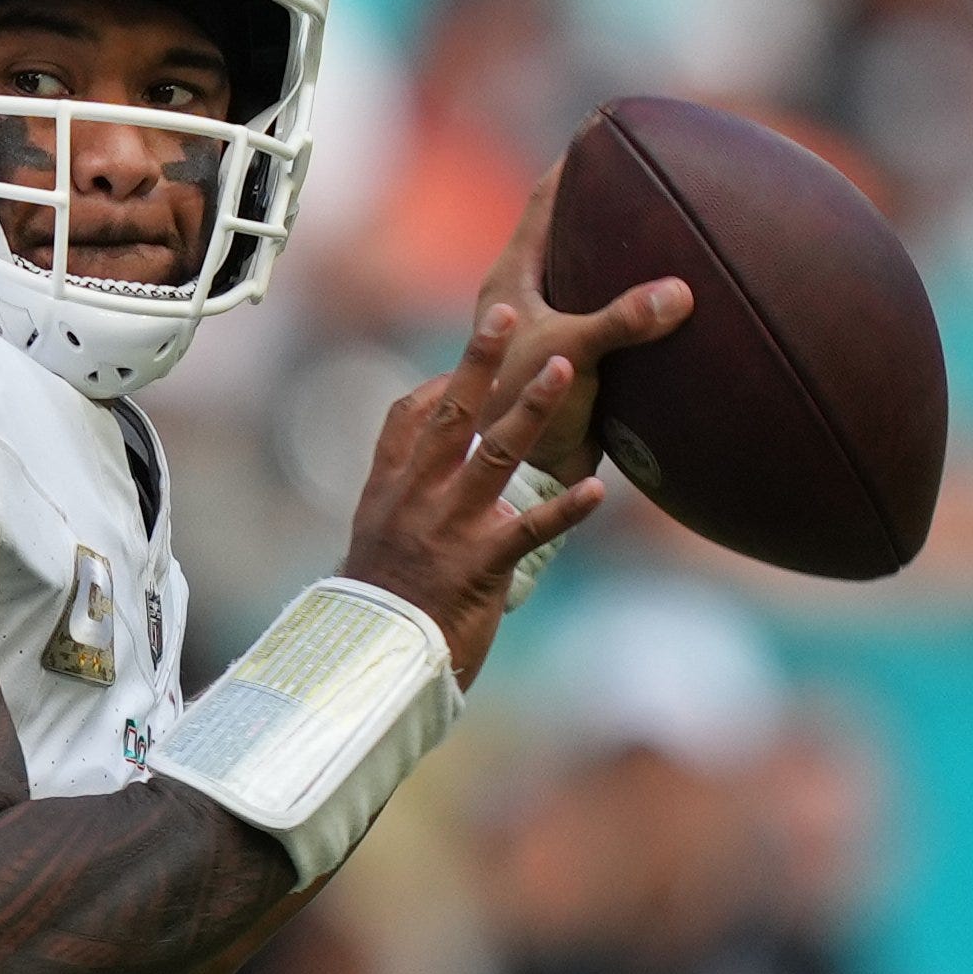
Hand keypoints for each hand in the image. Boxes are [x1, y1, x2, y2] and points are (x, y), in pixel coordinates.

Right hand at [341, 314, 606, 685]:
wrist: (372, 663)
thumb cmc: (382, 607)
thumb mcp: (378, 544)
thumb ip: (403, 502)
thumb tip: (428, 474)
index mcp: (394, 491)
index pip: (411, 419)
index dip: (443, 377)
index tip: (475, 340)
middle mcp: (418, 499)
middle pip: (452, 415)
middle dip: (480, 361)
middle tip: (505, 311)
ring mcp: (447, 529)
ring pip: (493, 454)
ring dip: (530, 408)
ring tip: (564, 367)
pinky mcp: (478, 567)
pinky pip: (528, 530)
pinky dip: (565, 512)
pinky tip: (599, 493)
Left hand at [468, 156, 694, 483]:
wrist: (516, 474)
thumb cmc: (520, 408)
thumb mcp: (570, 353)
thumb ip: (621, 321)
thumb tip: (680, 292)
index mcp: (510, 281)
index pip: (543, 201)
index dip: (571, 163)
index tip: (601, 125)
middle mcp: (524, 296)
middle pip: (566, 230)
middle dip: (603, 201)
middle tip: (649, 165)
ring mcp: (546, 327)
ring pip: (587, 272)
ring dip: (620, 251)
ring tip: (668, 221)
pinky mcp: (568, 359)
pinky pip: (607, 312)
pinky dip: (634, 297)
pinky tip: (672, 293)